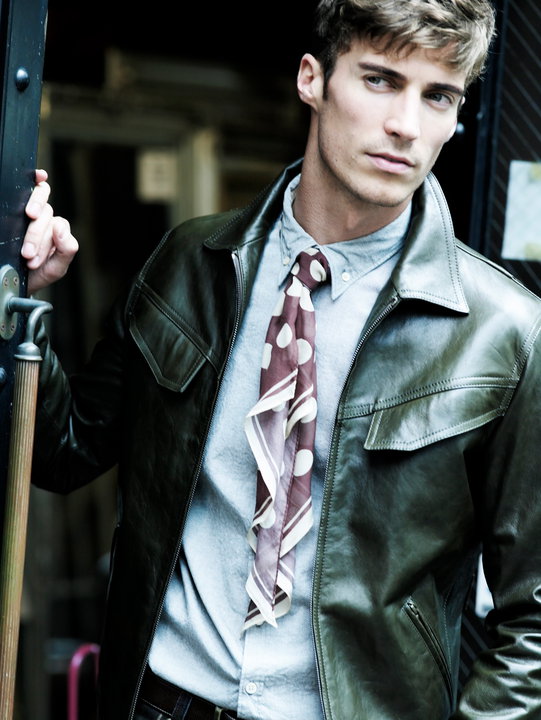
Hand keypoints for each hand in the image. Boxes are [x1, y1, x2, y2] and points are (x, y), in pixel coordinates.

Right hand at [22, 169, 78, 294]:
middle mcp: (47, 220)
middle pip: (47, 214)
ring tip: (23, 242)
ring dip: (30, 225)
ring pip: (38, 206)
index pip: (57, 225)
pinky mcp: (18, 211)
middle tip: (27, 255)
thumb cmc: (36, 274)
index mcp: (57, 232)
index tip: (32, 259)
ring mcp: (33, 214)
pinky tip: (39, 176)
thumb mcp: (56, 268)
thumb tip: (61, 227)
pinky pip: (30, 189)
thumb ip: (66, 250)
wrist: (17, 280)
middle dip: (35, 237)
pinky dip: (37, 180)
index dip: (44, 242)